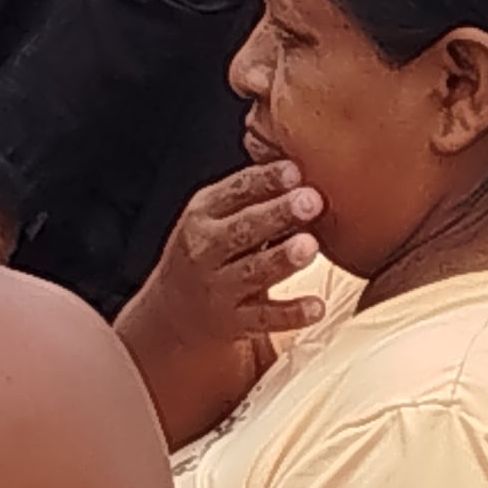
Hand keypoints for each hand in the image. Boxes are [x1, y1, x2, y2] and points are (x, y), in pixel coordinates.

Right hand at [126, 160, 328, 353]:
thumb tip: (300, 166)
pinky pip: (266, 318)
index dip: (264, 180)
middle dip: (278, 214)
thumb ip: (249, 195)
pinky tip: (316, 306)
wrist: (171, 314)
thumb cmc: (205, 253)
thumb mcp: (212, 217)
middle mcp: (206, 250)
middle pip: (243, 230)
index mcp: (202, 215)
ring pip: (253, 272)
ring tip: (310, 245)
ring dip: (282, 259)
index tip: (294, 170)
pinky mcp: (235, 322)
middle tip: (311, 201)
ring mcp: (219, 288)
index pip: (234, 192)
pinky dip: (292, 314)